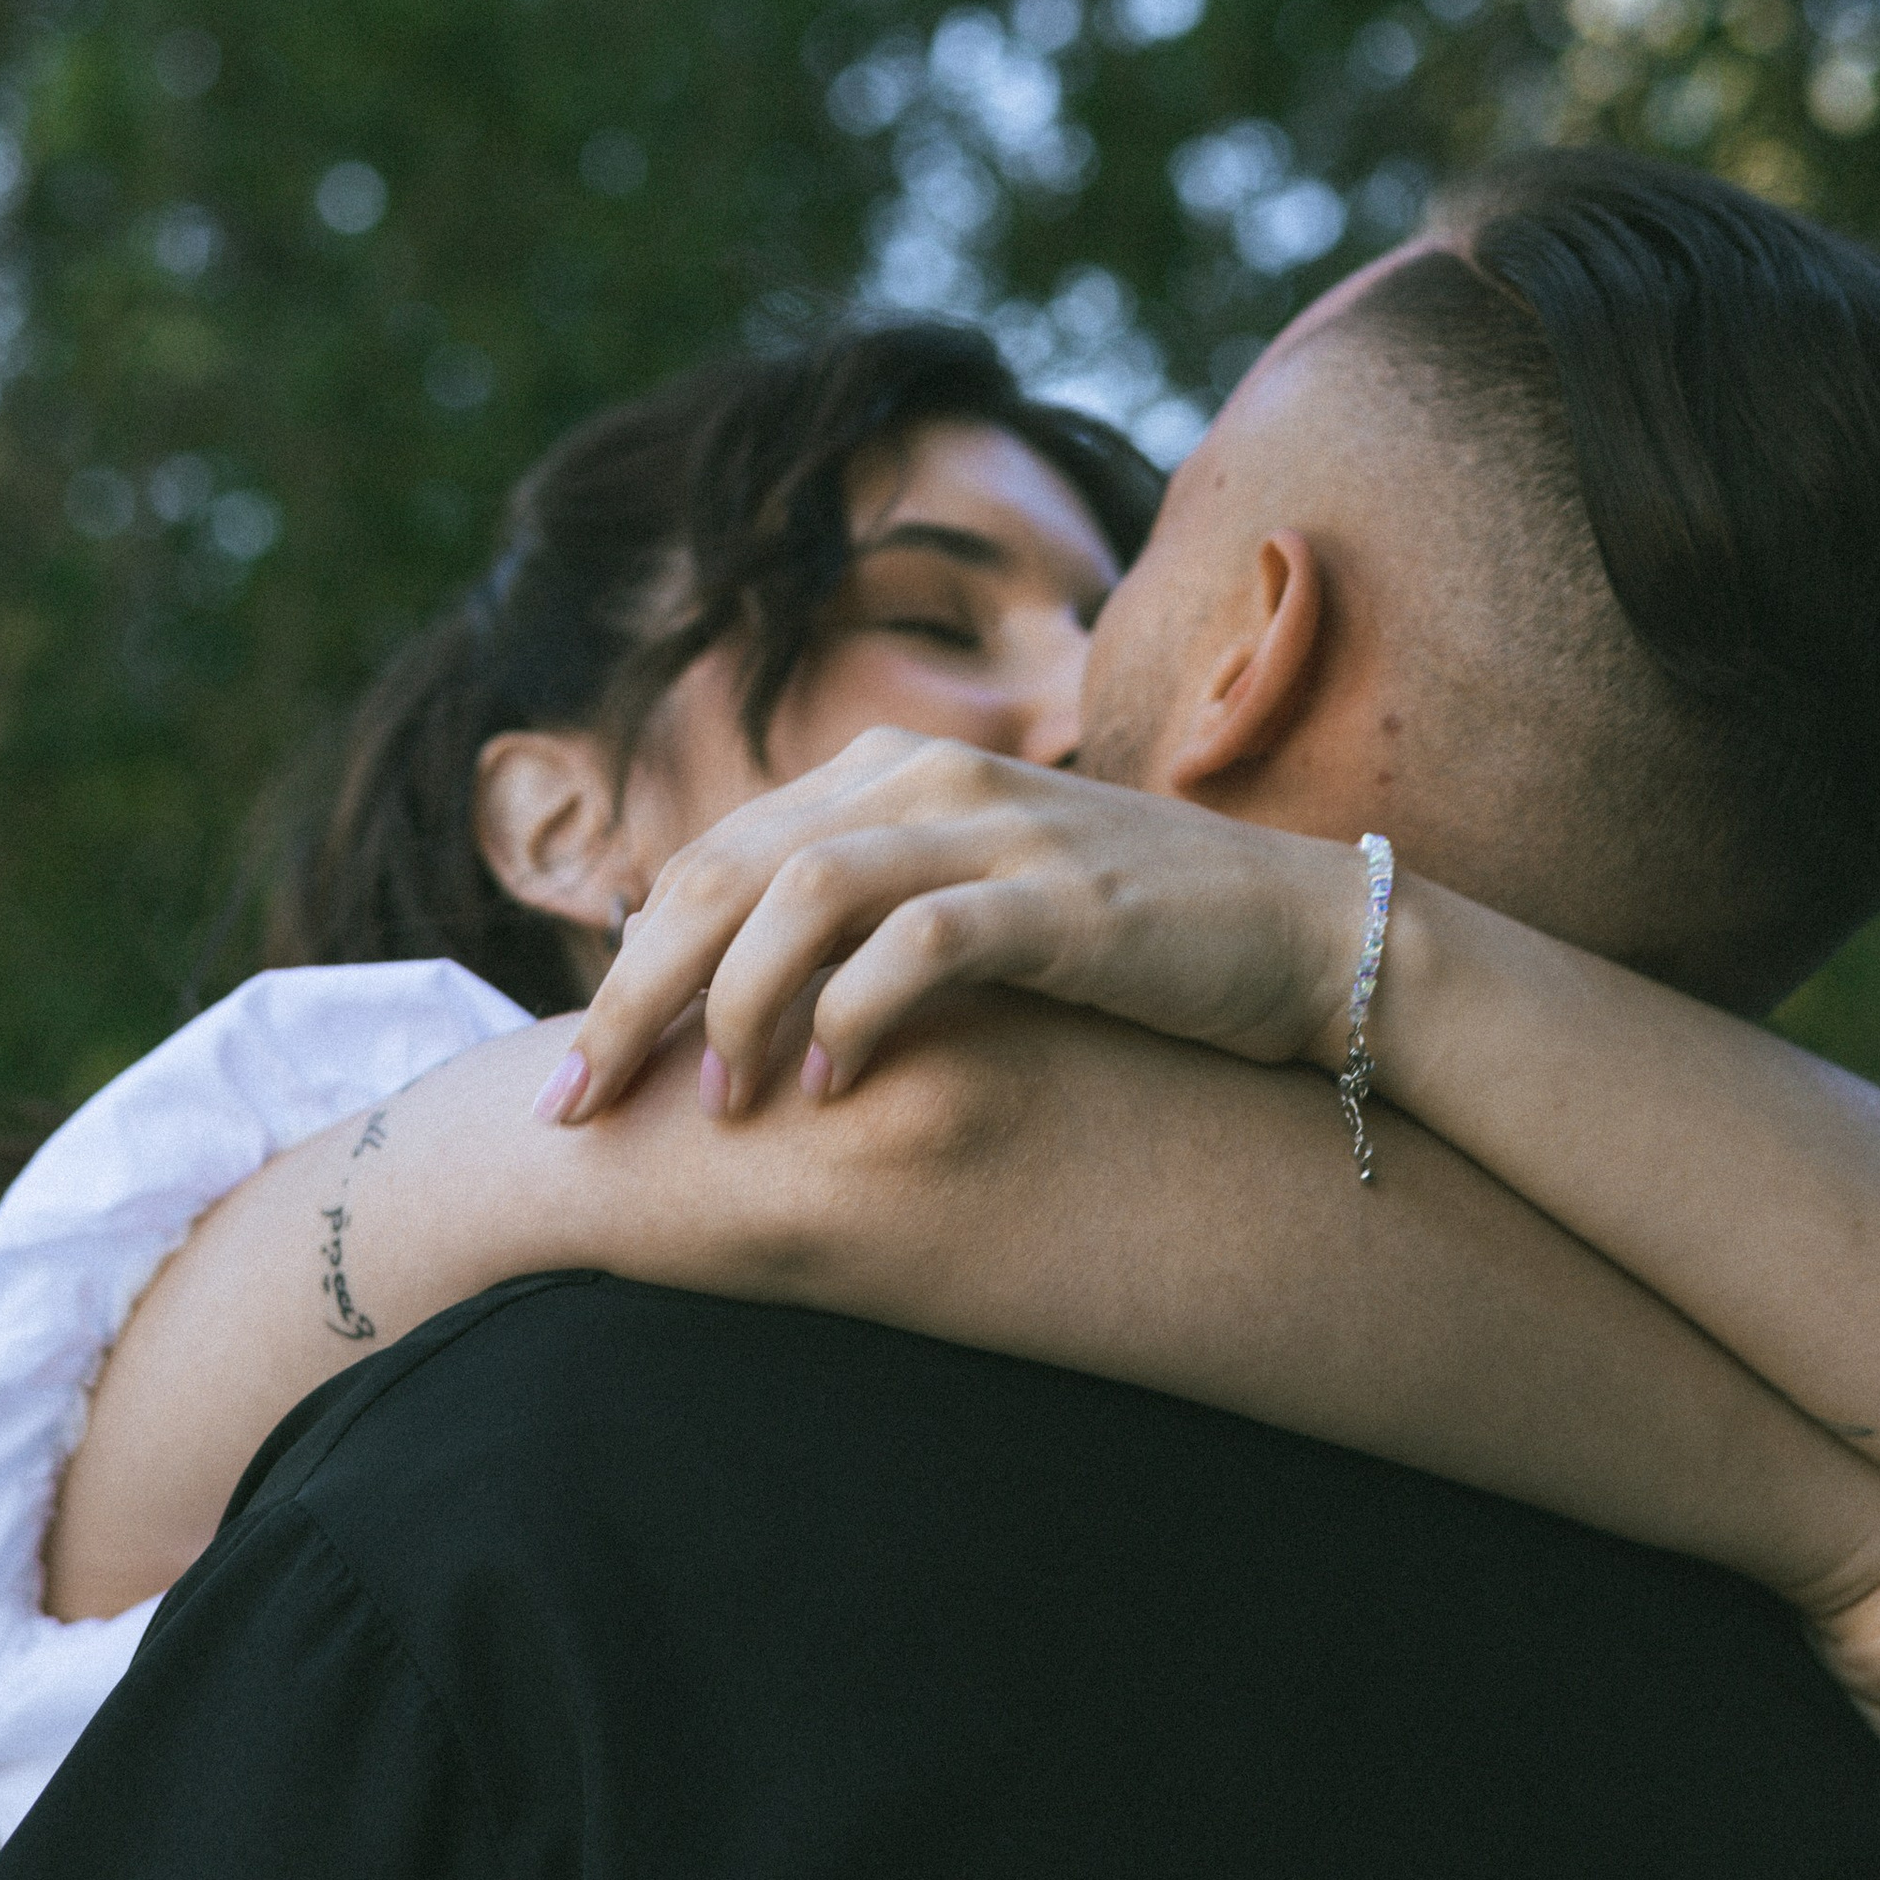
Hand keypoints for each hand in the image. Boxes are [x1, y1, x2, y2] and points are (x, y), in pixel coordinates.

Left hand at [548, 731, 1370, 1123]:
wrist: (1301, 937)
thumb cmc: (1120, 946)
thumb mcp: (966, 908)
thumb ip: (855, 924)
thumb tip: (714, 1008)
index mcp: (888, 774)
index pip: (711, 858)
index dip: (628, 965)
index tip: (577, 1077)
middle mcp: (927, 779)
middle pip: (726, 872)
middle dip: (638, 993)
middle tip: (581, 1105)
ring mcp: (998, 829)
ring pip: (802, 893)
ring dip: (737, 1003)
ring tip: (716, 1103)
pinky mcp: (1066, 898)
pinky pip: (924, 942)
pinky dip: (858, 1012)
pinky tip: (832, 1089)